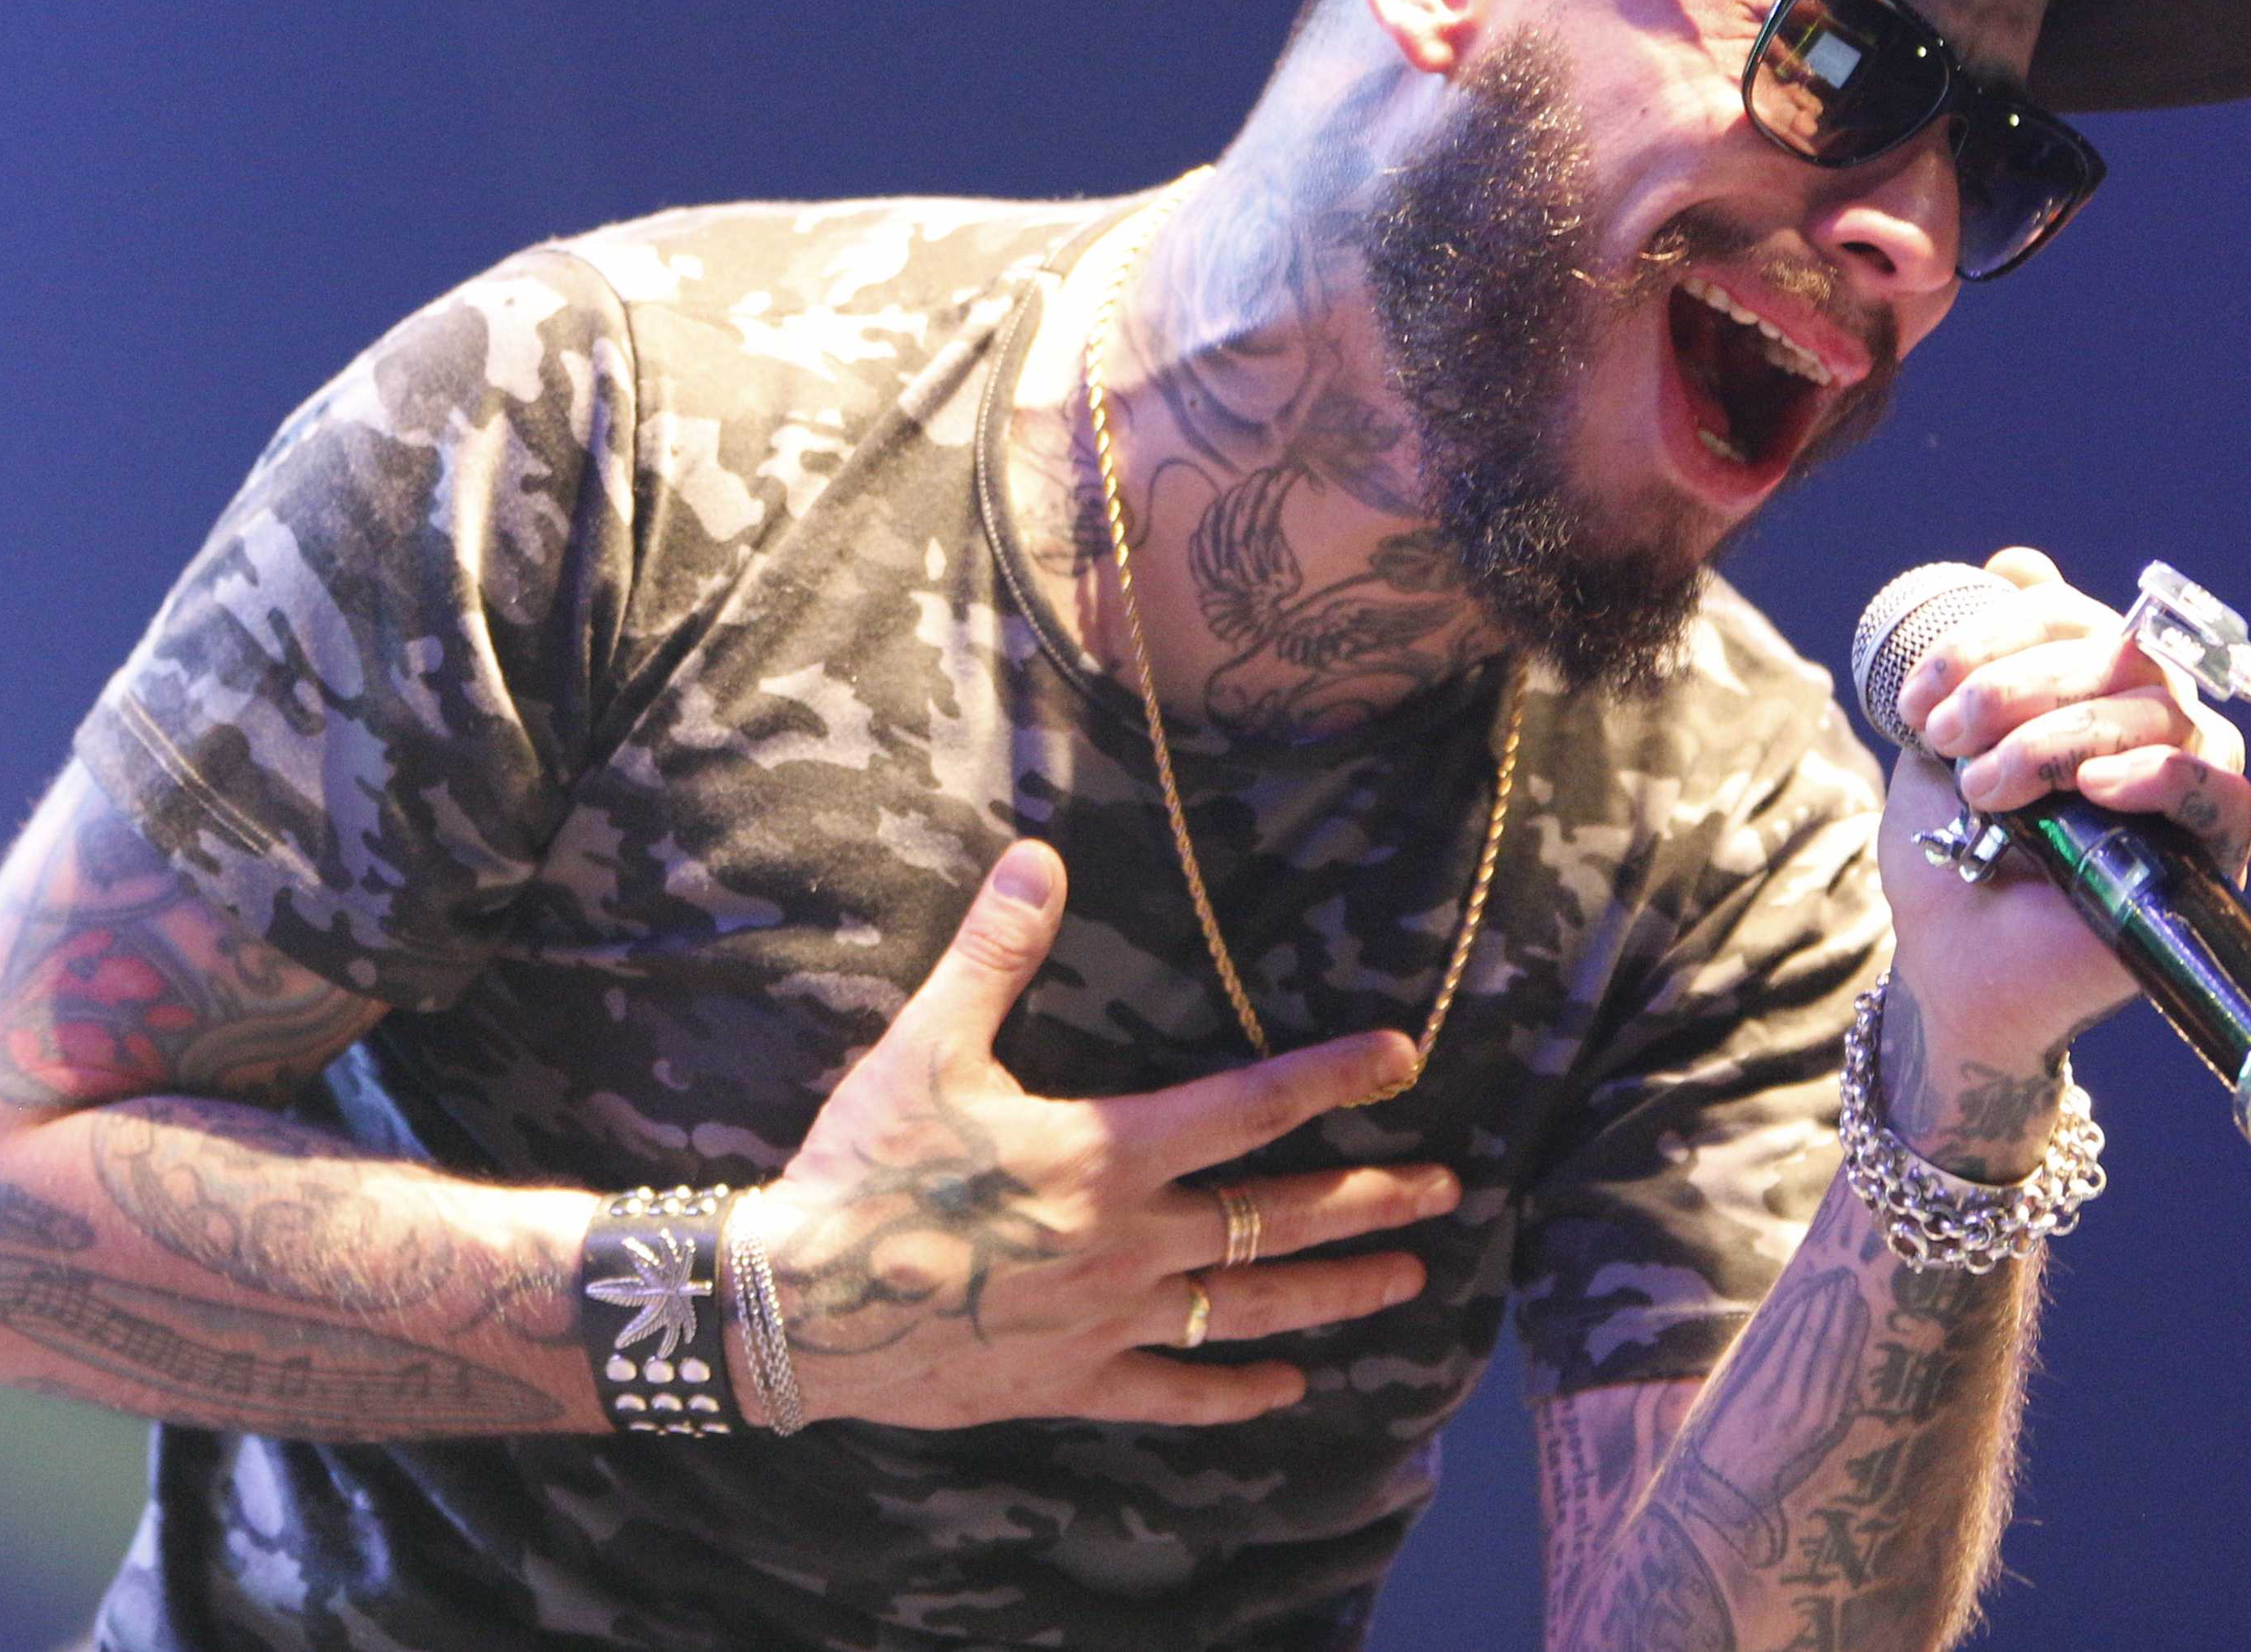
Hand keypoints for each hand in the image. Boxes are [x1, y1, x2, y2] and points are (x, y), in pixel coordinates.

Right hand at [740, 838, 1462, 1428]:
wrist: (802, 1306)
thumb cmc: (866, 1166)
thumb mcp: (927, 1045)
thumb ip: (995, 953)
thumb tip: (1039, 857)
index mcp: (1107, 1150)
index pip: (1250, 1105)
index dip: (1334, 1077)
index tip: (1403, 1058)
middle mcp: (1130, 1238)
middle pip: (1278, 1215)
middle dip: (1370, 1200)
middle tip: (1448, 1192)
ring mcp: (1110, 1318)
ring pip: (1249, 1306)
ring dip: (1333, 1293)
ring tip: (1406, 1283)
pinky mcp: (1073, 1381)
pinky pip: (1175, 1393)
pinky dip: (1235, 1393)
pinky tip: (1286, 1390)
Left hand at [1870, 547, 2250, 1116]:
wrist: (1958, 969)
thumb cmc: (1951, 860)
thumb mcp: (1940, 748)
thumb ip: (1970, 666)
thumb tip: (2016, 560)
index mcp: (2083, 686)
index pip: (2065, 615)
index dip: (1990, 637)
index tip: (1917, 698)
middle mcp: (2146, 718)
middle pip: (2113, 651)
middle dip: (2013, 684)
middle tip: (1948, 736)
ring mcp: (2184, 779)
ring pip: (2154, 710)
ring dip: (2054, 737)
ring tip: (1987, 788)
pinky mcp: (2214, 847)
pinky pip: (2216, 785)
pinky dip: (2155, 773)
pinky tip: (2093, 788)